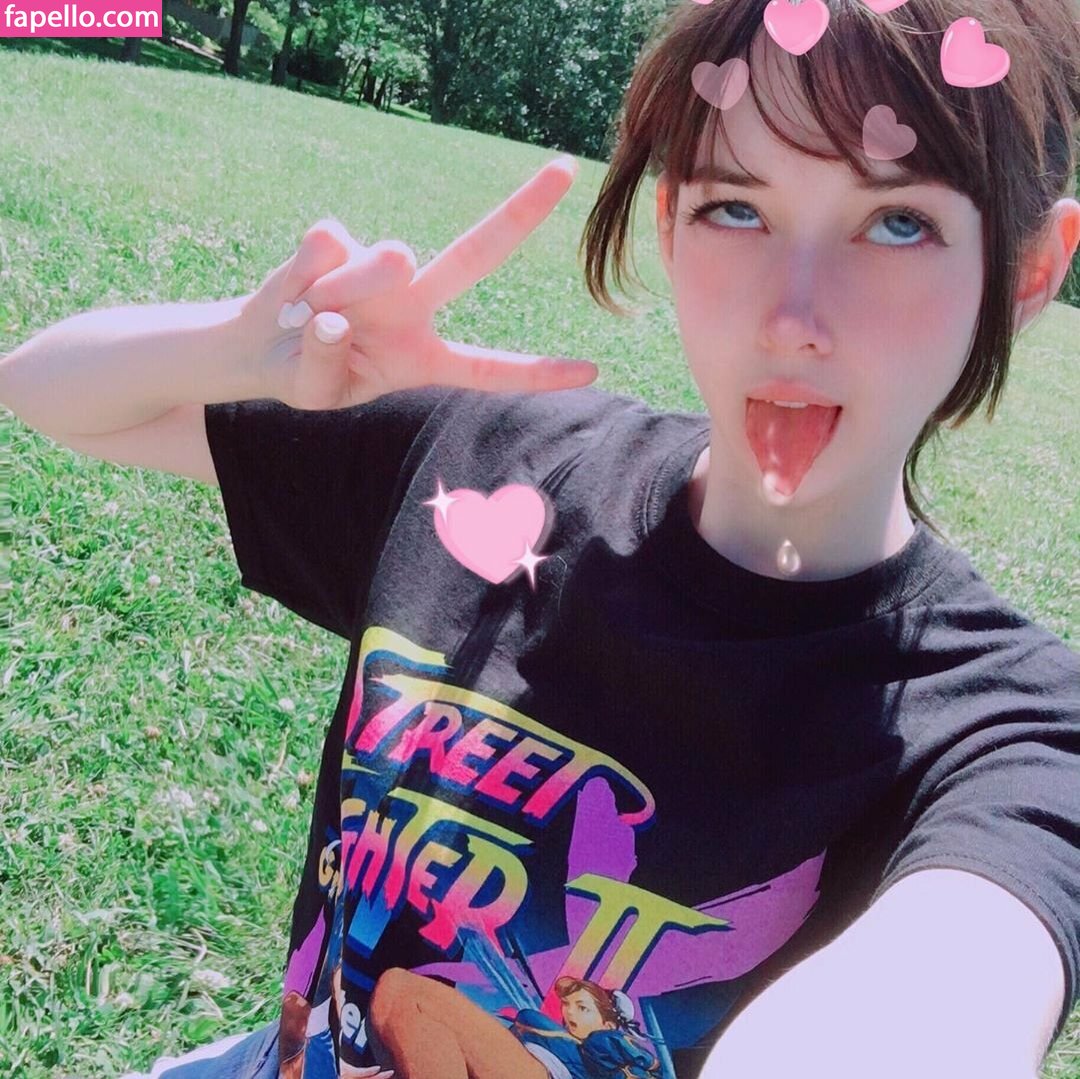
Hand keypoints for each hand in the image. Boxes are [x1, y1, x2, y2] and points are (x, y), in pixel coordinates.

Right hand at [240, 156, 598, 410]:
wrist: (257, 346)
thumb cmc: (302, 374)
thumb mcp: (316, 391)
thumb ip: (327, 364)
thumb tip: (337, 315)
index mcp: (423, 357)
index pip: (487, 368)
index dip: (536, 372)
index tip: (591, 372)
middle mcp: (413, 304)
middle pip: (476, 254)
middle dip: (522, 211)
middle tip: (565, 168)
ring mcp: (379, 266)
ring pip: (387, 258)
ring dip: (344, 290)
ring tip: (305, 317)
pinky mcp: (338, 238)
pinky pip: (329, 246)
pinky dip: (302, 274)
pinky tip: (291, 292)